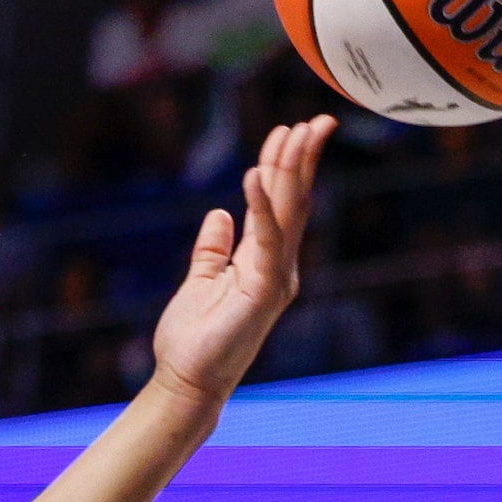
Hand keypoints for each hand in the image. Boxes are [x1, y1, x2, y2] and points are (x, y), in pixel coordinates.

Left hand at [148, 115, 335, 405]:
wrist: (188, 381)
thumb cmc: (193, 340)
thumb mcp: (200, 280)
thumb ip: (213, 249)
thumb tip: (219, 214)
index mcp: (263, 261)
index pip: (279, 204)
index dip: (282, 167)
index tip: (287, 131)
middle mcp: (277, 266)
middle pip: (294, 202)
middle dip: (301, 159)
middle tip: (313, 120)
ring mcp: (275, 278)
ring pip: (289, 213)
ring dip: (291, 171)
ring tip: (295, 134)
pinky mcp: (263, 291)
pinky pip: (265, 240)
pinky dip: (262, 207)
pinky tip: (256, 177)